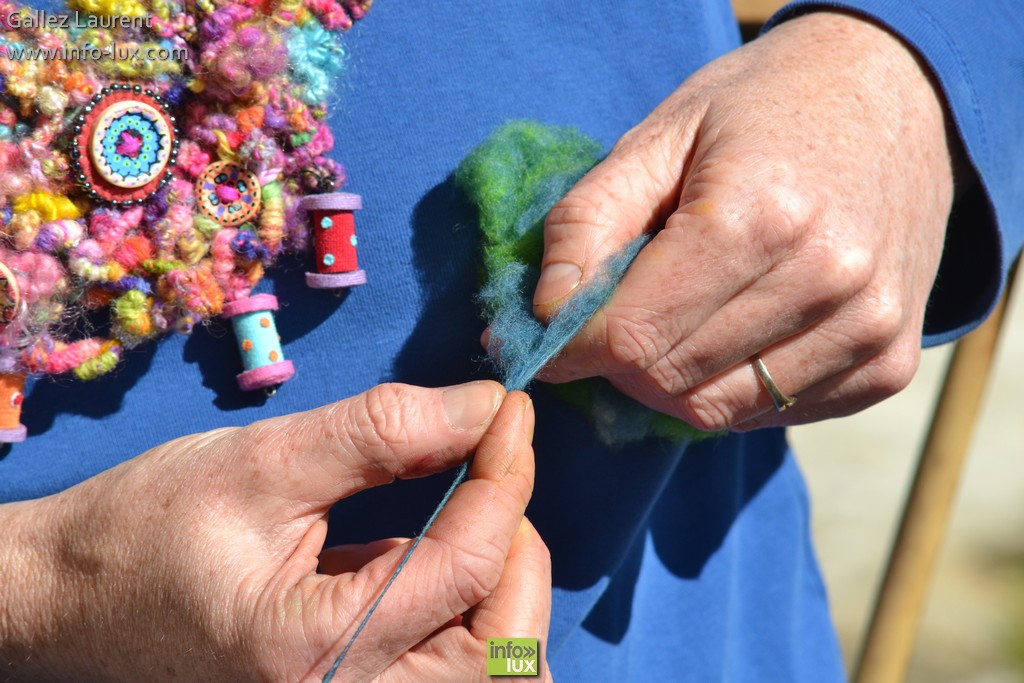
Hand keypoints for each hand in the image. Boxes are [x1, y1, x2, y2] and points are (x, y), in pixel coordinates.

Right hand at [0, 383, 550, 681]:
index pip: (464, 568)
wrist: (71, 602)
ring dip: (503, 578)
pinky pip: (452, 663)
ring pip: (491, 665)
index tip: (510, 411)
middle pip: (505, 649)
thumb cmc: (145, 532)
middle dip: (518, 546)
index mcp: (318, 652)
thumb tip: (484, 406)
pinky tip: (444, 537)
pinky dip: (472, 599)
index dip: (504, 478)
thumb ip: (379, 433)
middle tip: (497, 464)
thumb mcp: (260, 464)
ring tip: (476, 501)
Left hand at [532, 11, 956, 429]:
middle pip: (671, 380)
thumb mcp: (658, 136)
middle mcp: (827, 279)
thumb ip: (587, 223)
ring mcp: (870, 329)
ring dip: (671, 381)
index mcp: (759, 214)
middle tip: (613, 320)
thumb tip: (544, 315)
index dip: (574, 349)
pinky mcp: (890, 365)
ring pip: (718, 410)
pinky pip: (775, 414)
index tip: (552, 340)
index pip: (633, 335)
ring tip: (673, 319)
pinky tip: (732, 332)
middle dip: (619, 365)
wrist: (895, 98)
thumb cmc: (760, 111)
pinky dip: (732, 389)